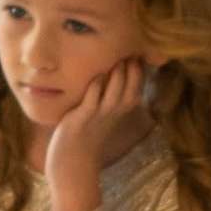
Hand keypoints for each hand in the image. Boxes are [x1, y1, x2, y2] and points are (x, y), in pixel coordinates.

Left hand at [43, 58, 152, 210]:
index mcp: (120, 110)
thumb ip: (109, 95)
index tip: (138, 50)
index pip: (137, 86)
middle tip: (130, 48)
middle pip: (131, 87)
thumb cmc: (85, 134)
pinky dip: (96, 88)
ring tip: (119, 58)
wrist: (71, 161)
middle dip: (132, 68)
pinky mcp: (81, 119)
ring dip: (118, 75)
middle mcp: (113, 113)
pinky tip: (97, 75)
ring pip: (115, 92)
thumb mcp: (102, 114)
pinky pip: (92, 101)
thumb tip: (111, 72)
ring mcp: (98, 115)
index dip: (139, 69)